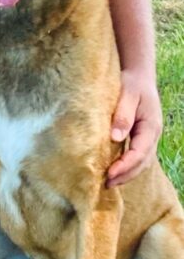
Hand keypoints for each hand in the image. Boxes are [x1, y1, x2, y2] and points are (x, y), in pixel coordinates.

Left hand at [106, 69, 162, 186]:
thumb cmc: (132, 83)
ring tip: (108, 181)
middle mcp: (152, 135)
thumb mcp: (127, 95)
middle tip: (106, 184)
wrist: (139, 75)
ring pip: (140, 161)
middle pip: (141, 162)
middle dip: (125, 175)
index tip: (109, 174)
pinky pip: (136, 155)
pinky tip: (113, 168)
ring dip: (126, 173)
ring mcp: (148, 136)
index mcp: (151, 127)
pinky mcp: (140, 135)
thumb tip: (116, 138)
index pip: (139, 153)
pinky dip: (126, 164)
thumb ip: (123, 115)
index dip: (125, 166)